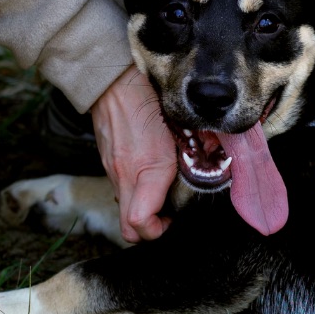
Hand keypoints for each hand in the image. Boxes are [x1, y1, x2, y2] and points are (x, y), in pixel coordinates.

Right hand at [90, 65, 177, 241]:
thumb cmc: (148, 102)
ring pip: (124, 206)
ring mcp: (111, 169)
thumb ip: (192, 158)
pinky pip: (120, 186)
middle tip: (167, 214)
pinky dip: (134, 189)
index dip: (157, 232)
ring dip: (142, 207)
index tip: (172, 220)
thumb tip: (207, 173)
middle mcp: (122, 175)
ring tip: (161, 190)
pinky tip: (148, 170)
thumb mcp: (179, 131)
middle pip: (127, 227)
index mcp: (143, 171)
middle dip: (148, 228)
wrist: (113, 82)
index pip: (139, 224)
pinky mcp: (107, 160)